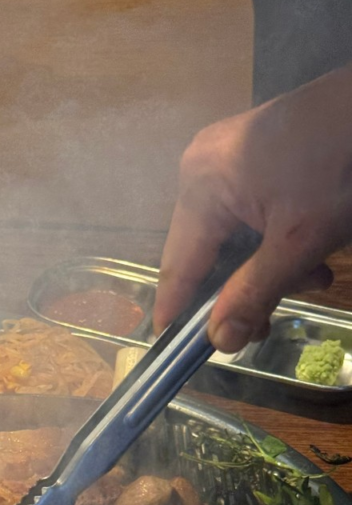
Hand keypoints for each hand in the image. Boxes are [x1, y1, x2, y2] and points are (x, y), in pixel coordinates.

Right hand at [155, 65, 351, 351]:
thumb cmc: (339, 167)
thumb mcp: (299, 242)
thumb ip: (254, 294)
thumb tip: (219, 342)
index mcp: (201, 187)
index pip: (179, 265)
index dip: (176, 310)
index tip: (170, 351)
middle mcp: (203, 170)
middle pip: (207, 253)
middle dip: (241, 290)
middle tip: (266, 326)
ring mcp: (228, 157)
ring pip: (234, 237)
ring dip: (267, 268)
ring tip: (312, 279)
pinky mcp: (255, 153)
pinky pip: (250, 213)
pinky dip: (276, 239)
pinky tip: (311, 253)